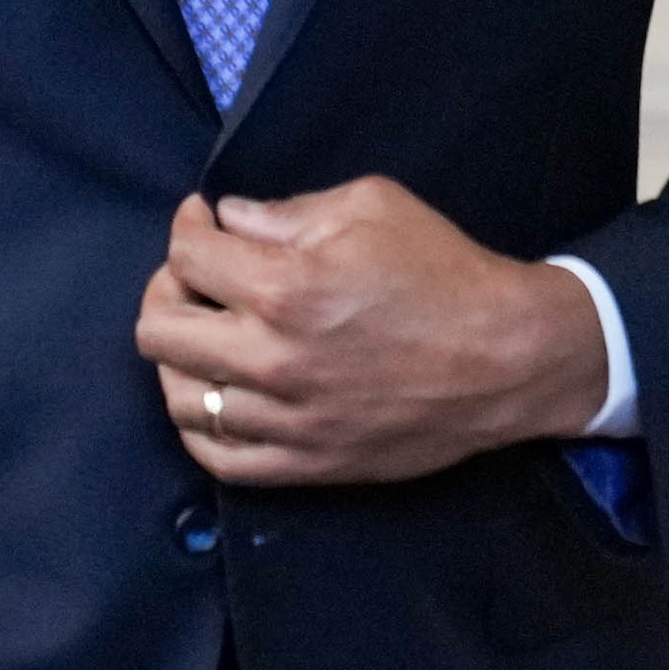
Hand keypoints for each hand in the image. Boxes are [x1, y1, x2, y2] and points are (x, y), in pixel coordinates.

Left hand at [135, 178, 610, 486]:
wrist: (508, 357)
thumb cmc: (444, 271)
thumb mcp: (371, 205)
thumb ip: (287, 210)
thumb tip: (229, 221)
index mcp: (285, 287)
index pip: (188, 257)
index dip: (186, 227)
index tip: (202, 221)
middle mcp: (273, 359)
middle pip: (160, 331)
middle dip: (168, 289)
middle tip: (194, 276)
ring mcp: (287, 420)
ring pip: (180, 399)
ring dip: (179, 358)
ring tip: (203, 335)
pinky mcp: (307, 464)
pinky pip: (219, 459)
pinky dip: (200, 427)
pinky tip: (215, 396)